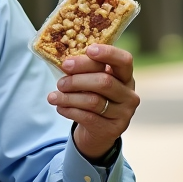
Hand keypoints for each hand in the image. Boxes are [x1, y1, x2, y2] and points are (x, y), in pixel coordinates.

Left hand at [46, 43, 139, 161]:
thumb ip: (86, 71)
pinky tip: (59, 107)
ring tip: (53, 96)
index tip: (89, 50)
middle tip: (60, 81)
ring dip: (69, 97)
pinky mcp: (112, 129)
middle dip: (78, 79)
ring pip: (93, 101)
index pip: (124, 60)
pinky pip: (87, 117)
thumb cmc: (92, 98)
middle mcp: (129, 94)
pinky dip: (70, 111)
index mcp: (125, 76)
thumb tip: (66, 62)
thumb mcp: (92, 82)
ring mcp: (124, 113)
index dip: (108, 53)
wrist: (97, 132)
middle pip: (104, 81)